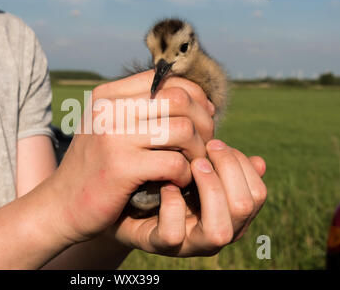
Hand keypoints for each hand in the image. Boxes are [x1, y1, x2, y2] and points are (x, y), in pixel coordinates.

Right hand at [45, 70, 213, 244]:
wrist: (61, 205)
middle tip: (204, 144)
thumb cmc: (95, 167)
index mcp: (107, 96)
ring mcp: (113, 137)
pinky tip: (178, 181)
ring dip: (198, 150)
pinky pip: (174, 163)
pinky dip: (185, 174)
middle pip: (179, 99)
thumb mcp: (108, 128)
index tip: (202, 119)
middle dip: (203, 122)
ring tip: (194, 164)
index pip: (166, 79)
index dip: (194, 97)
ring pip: (183, 129)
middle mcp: (108, 110)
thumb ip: (140, 110)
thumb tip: (195, 99)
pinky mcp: (120, 167)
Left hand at [112, 140, 266, 256]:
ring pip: (219, 231)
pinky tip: (165, 184)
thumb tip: (260, 161)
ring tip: (191, 163)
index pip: (257, 194)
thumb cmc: (168, 184)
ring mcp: (190, 244)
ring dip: (209, 188)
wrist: (128, 205)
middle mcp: (216, 234)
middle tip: (207, 146)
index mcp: (231, 215)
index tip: (216, 142)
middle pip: (243, 207)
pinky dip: (172, 204)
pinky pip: (175, 232)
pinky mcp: (160, 245)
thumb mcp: (197, 172)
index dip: (241, 164)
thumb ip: (224, 168)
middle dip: (227, 169)